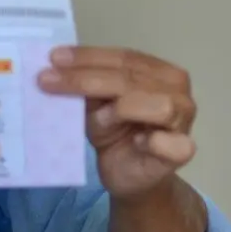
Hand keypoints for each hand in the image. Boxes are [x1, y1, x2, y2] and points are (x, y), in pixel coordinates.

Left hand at [38, 46, 197, 199]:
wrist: (129, 174)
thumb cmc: (114, 132)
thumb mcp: (94, 103)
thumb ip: (86, 85)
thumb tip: (56, 67)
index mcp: (158, 71)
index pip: (122, 58)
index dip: (87, 57)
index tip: (53, 58)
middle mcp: (176, 90)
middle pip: (130, 78)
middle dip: (85, 79)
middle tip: (47, 80)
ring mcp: (183, 120)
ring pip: (151, 104)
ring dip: (116, 111)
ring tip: (95, 123)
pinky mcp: (182, 151)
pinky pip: (171, 143)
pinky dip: (153, 141)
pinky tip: (137, 143)